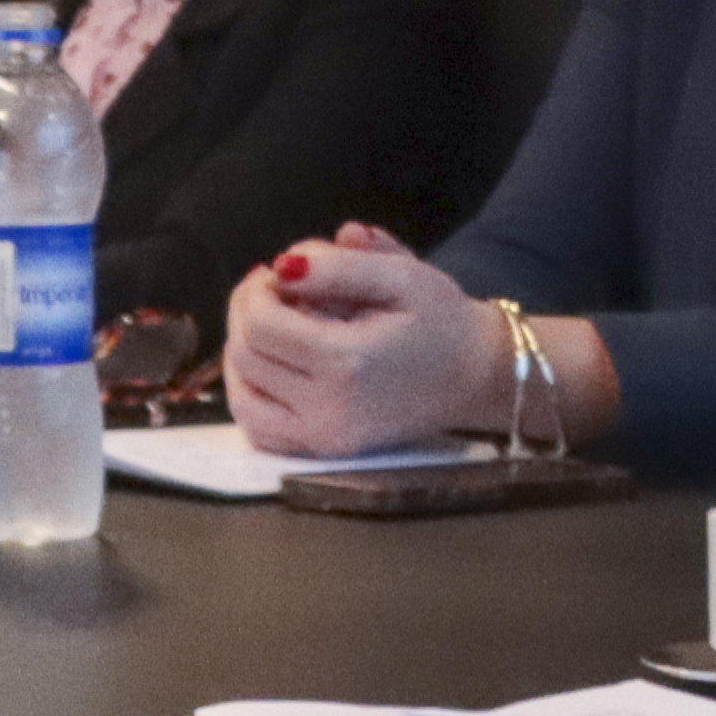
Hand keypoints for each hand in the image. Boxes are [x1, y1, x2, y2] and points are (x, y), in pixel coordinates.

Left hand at [223, 226, 506, 455]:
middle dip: (246, 314)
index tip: (278, 272)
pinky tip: (268, 365)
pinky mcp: (324, 451)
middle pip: (244, 358)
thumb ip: (340, 266)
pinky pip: (259, 429)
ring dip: (240, 354)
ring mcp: (324, 438)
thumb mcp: (402, 275)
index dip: (257, 290)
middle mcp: (329, 409)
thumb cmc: (441, 321)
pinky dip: (250, 394)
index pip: (261, 325)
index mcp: (348, 363)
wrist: (475, 376)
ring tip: (267, 324)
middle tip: (273, 290)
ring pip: (241, 397)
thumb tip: (282, 265)